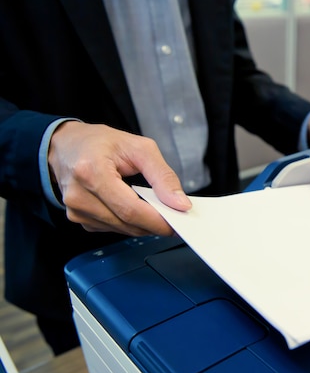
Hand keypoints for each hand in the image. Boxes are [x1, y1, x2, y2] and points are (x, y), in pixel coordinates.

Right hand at [47, 121, 191, 235]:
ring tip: (158, 210)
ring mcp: (75, 210)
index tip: (179, 222)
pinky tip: (136, 209)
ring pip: (122, 229)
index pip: (130, 209)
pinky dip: (129, 222)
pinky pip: (112, 228)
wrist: (65, 145)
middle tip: (176, 218)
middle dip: (155, 224)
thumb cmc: (101, 142)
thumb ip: (163, 176)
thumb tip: (180, 203)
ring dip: (144, 225)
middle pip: (127, 223)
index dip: (158, 220)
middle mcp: (79, 195)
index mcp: (92, 172)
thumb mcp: (139, 148)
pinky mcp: (78, 218)